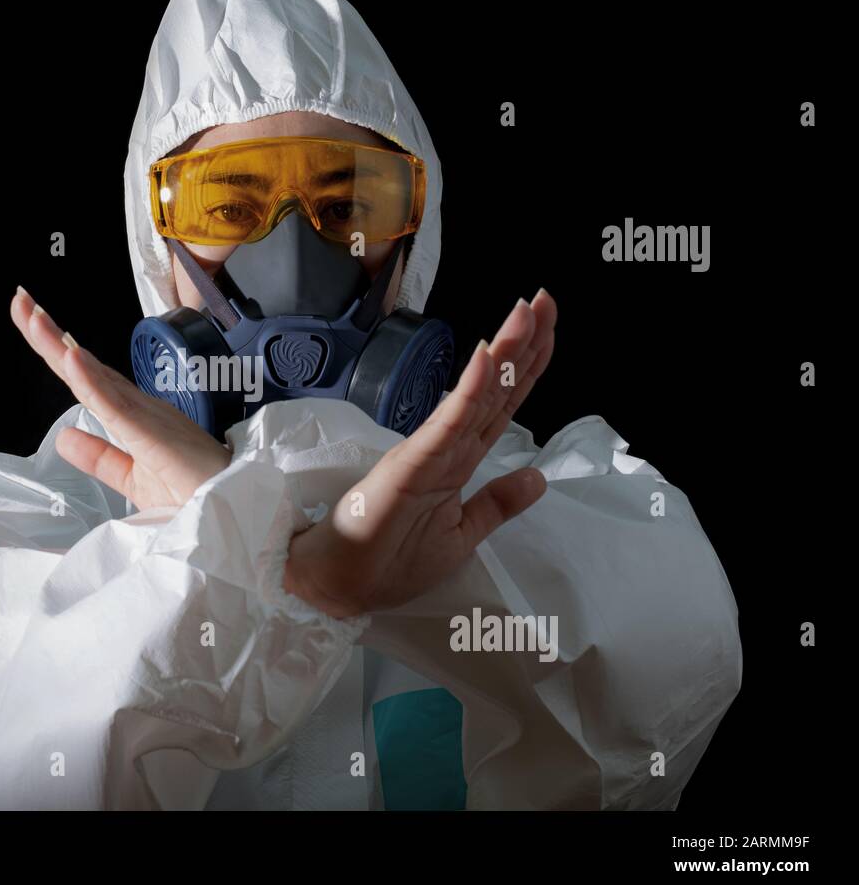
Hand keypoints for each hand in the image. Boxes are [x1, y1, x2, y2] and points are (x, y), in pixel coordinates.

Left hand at [11, 286, 231, 510]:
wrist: (234, 513)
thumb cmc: (195, 494)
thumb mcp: (134, 479)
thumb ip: (100, 457)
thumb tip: (63, 435)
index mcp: (132, 415)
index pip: (85, 378)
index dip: (56, 350)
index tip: (30, 320)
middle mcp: (138, 406)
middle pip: (85, 368)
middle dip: (49, 335)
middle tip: (20, 300)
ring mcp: (146, 417)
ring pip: (95, 378)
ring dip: (63, 347)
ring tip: (34, 317)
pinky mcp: (152, 435)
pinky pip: (116, 406)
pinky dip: (91, 381)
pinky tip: (71, 358)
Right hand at [284, 289, 558, 617]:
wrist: (337, 586)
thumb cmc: (389, 561)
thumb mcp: (461, 536)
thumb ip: (496, 504)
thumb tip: (539, 477)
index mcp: (459, 461)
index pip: (502, 405)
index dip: (527, 366)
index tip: (548, 326)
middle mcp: (446, 448)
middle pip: (495, 390)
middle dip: (523, 343)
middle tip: (544, 297)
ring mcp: (428, 453)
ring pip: (476, 397)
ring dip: (503, 353)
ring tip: (526, 312)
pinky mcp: (410, 466)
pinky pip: (448, 424)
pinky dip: (469, 391)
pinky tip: (487, 358)